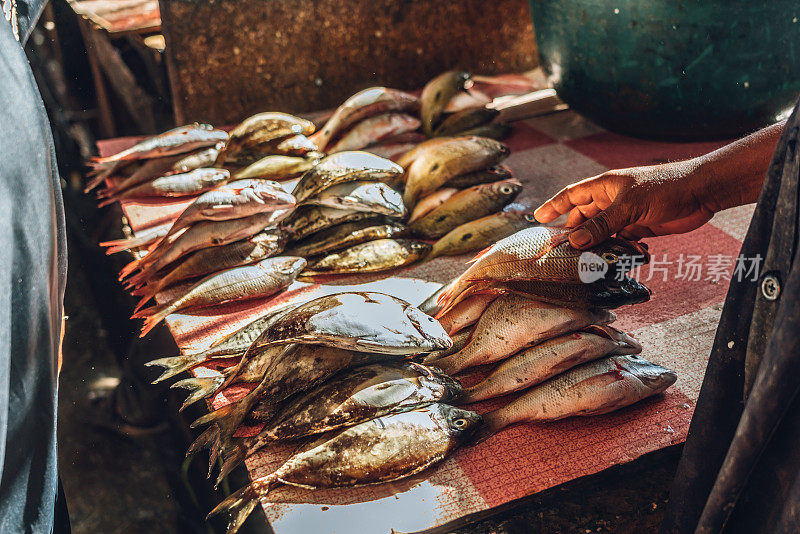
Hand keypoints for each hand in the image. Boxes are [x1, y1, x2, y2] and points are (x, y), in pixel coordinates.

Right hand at [533, 120, 783, 248]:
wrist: (703, 192)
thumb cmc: (666, 187)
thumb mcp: (629, 206)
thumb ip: (602, 225)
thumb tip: (575, 242)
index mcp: (605, 186)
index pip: (572, 195)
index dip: (555, 206)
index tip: (538, 218)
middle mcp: (613, 200)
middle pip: (585, 217)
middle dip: (573, 233)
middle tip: (560, 251)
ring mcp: (627, 214)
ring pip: (602, 232)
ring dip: (597, 246)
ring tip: (587, 262)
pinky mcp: (641, 227)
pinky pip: (621, 241)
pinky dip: (618, 250)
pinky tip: (620, 259)